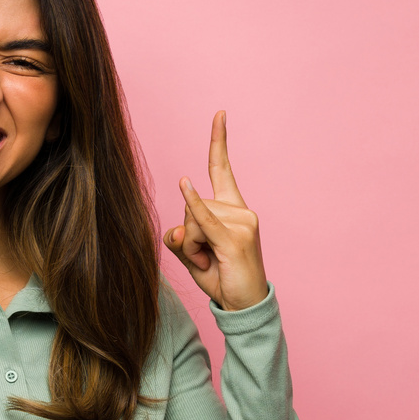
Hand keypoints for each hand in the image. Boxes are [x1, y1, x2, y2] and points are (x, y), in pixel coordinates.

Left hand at [164, 110, 269, 311]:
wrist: (245, 305)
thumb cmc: (222, 279)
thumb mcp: (194, 255)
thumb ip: (179, 238)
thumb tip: (173, 229)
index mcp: (233, 209)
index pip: (222, 169)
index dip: (218, 141)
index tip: (220, 114)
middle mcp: (240, 210)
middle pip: (192, 205)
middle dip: (187, 236)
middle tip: (205, 259)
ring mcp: (241, 223)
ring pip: (192, 220)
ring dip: (190, 247)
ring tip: (210, 263)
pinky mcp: (234, 238)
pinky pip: (203, 219)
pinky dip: (192, 206)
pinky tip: (184, 183)